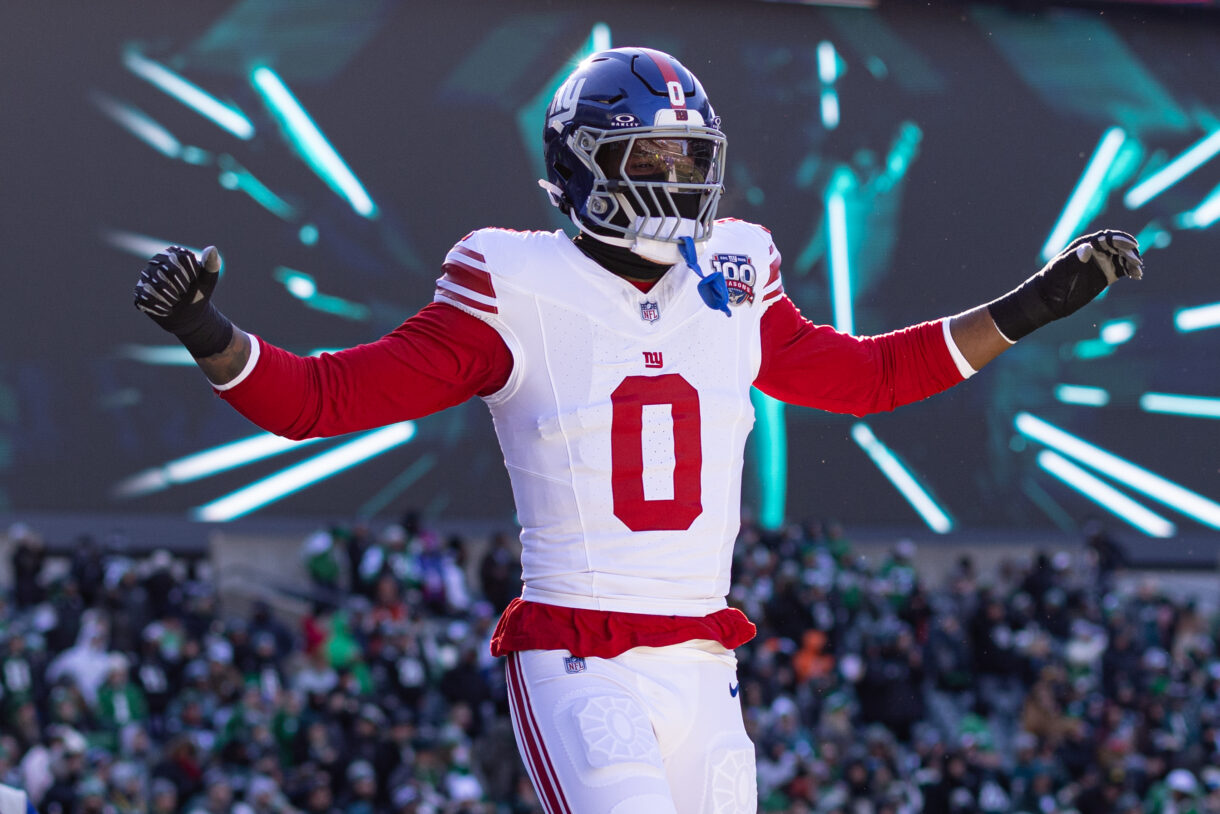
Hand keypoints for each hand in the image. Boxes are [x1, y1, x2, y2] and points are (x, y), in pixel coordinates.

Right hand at [134, 246, 233, 356]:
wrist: (189, 314)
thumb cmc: (199, 294)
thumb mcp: (208, 281)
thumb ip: (211, 265)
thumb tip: (212, 248)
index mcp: (173, 254)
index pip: (178, 260)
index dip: (188, 276)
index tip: (193, 282)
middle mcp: (156, 262)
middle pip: (164, 273)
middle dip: (180, 289)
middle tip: (184, 294)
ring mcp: (145, 277)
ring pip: (155, 287)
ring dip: (171, 300)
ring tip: (176, 301)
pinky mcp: (139, 292)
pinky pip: (147, 299)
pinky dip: (162, 308)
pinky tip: (167, 309)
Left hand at [987, 230, 1142, 341]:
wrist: (1048, 298)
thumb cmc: (1051, 280)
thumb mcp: (1061, 268)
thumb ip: (1074, 258)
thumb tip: (1087, 248)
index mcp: (1085, 245)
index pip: (1107, 238)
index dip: (1121, 239)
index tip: (1132, 245)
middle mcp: (1096, 252)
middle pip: (1119, 246)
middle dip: (1130, 251)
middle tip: (1136, 262)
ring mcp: (1102, 263)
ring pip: (1123, 257)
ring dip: (1133, 261)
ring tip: (1137, 271)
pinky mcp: (1107, 276)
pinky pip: (1123, 269)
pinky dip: (1131, 270)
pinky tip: (1136, 276)